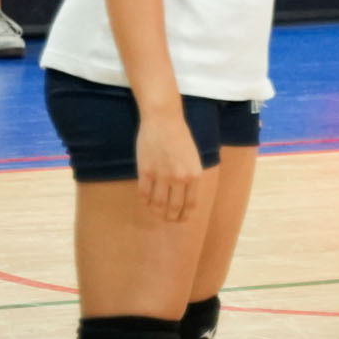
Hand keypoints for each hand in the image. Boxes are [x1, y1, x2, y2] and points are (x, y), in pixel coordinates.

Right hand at [136, 107, 206, 221]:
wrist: (164, 119)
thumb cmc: (180, 136)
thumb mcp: (193, 158)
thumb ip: (191, 177)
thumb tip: (185, 198)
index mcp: (194, 175)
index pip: (190, 205)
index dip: (184, 216)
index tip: (180, 220)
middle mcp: (179, 178)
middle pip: (173, 208)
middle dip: (170, 218)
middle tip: (167, 219)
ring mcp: (161, 175)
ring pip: (157, 204)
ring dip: (156, 212)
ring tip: (156, 212)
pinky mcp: (145, 171)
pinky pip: (143, 194)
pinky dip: (144, 202)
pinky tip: (145, 202)